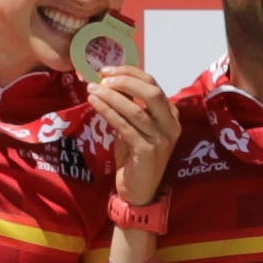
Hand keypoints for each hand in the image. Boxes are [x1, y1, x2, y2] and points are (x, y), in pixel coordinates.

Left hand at [88, 65, 181, 205]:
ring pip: (136, 109)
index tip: (107, 70)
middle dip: (124, 81)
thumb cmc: (135, 158)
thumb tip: (107, 83)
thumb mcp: (134, 127)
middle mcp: (171, 125)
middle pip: (151, 92)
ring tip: (92, 90)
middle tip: (102, 78)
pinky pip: (125, 126)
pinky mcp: (148, 151)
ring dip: (111, 97)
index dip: (129, 73)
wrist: (139, 191)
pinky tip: (95, 104)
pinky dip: (109, 112)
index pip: (152, 84)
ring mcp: (162, 139)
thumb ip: (128, 107)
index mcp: (170, 115)